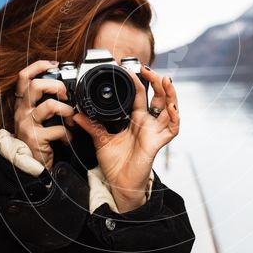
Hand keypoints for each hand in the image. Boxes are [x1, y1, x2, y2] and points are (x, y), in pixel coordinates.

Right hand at [13, 61, 74, 170]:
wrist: (29, 167)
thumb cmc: (38, 139)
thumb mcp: (38, 118)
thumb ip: (46, 103)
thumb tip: (66, 90)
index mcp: (23, 104)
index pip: (24, 77)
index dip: (38, 66)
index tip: (54, 64)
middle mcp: (22, 111)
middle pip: (34, 85)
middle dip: (55, 85)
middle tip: (65, 94)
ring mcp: (27, 124)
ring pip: (49, 106)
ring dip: (66, 110)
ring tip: (71, 119)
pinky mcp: (35, 138)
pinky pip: (57, 129)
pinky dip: (67, 133)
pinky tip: (67, 138)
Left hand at [73, 65, 178, 211]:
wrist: (119, 184)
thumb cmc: (115, 164)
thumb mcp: (100, 140)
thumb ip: (91, 125)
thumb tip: (77, 114)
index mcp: (136, 120)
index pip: (141, 95)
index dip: (140, 81)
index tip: (132, 69)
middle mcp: (148, 123)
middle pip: (159, 98)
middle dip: (158, 82)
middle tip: (150, 69)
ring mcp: (154, 132)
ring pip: (170, 110)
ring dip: (171, 95)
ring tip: (167, 81)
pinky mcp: (158, 143)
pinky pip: (172, 130)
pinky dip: (175, 118)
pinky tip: (172, 108)